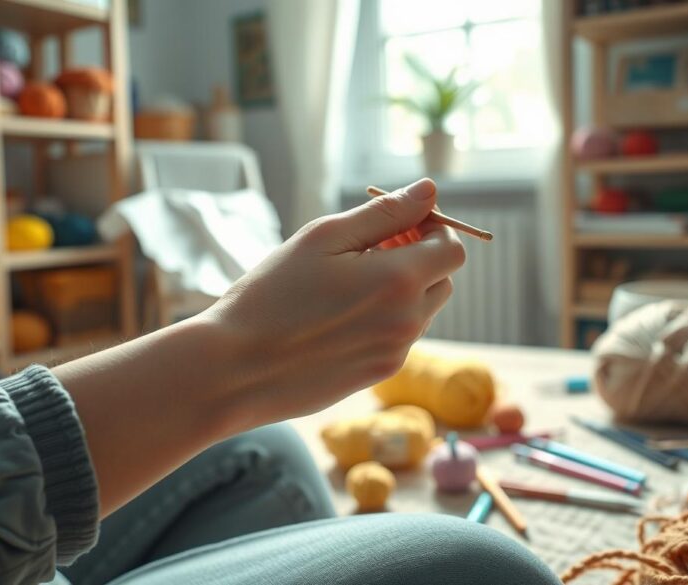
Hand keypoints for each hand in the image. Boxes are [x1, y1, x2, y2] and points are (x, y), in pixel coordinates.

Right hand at [203, 178, 465, 425]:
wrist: (235, 370)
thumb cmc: (271, 296)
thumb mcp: (323, 239)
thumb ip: (384, 213)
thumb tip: (428, 191)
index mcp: (398, 282)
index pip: (451, 248)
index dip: (429, 228)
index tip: (393, 225)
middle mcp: (407, 322)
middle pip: (443, 279)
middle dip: (418, 258)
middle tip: (368, 249)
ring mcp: (394, 353)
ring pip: (422, 310)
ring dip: (401, 290)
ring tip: (346, 284)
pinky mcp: (377, 374)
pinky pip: (398, 337)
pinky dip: (383, 319)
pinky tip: (337, 316)